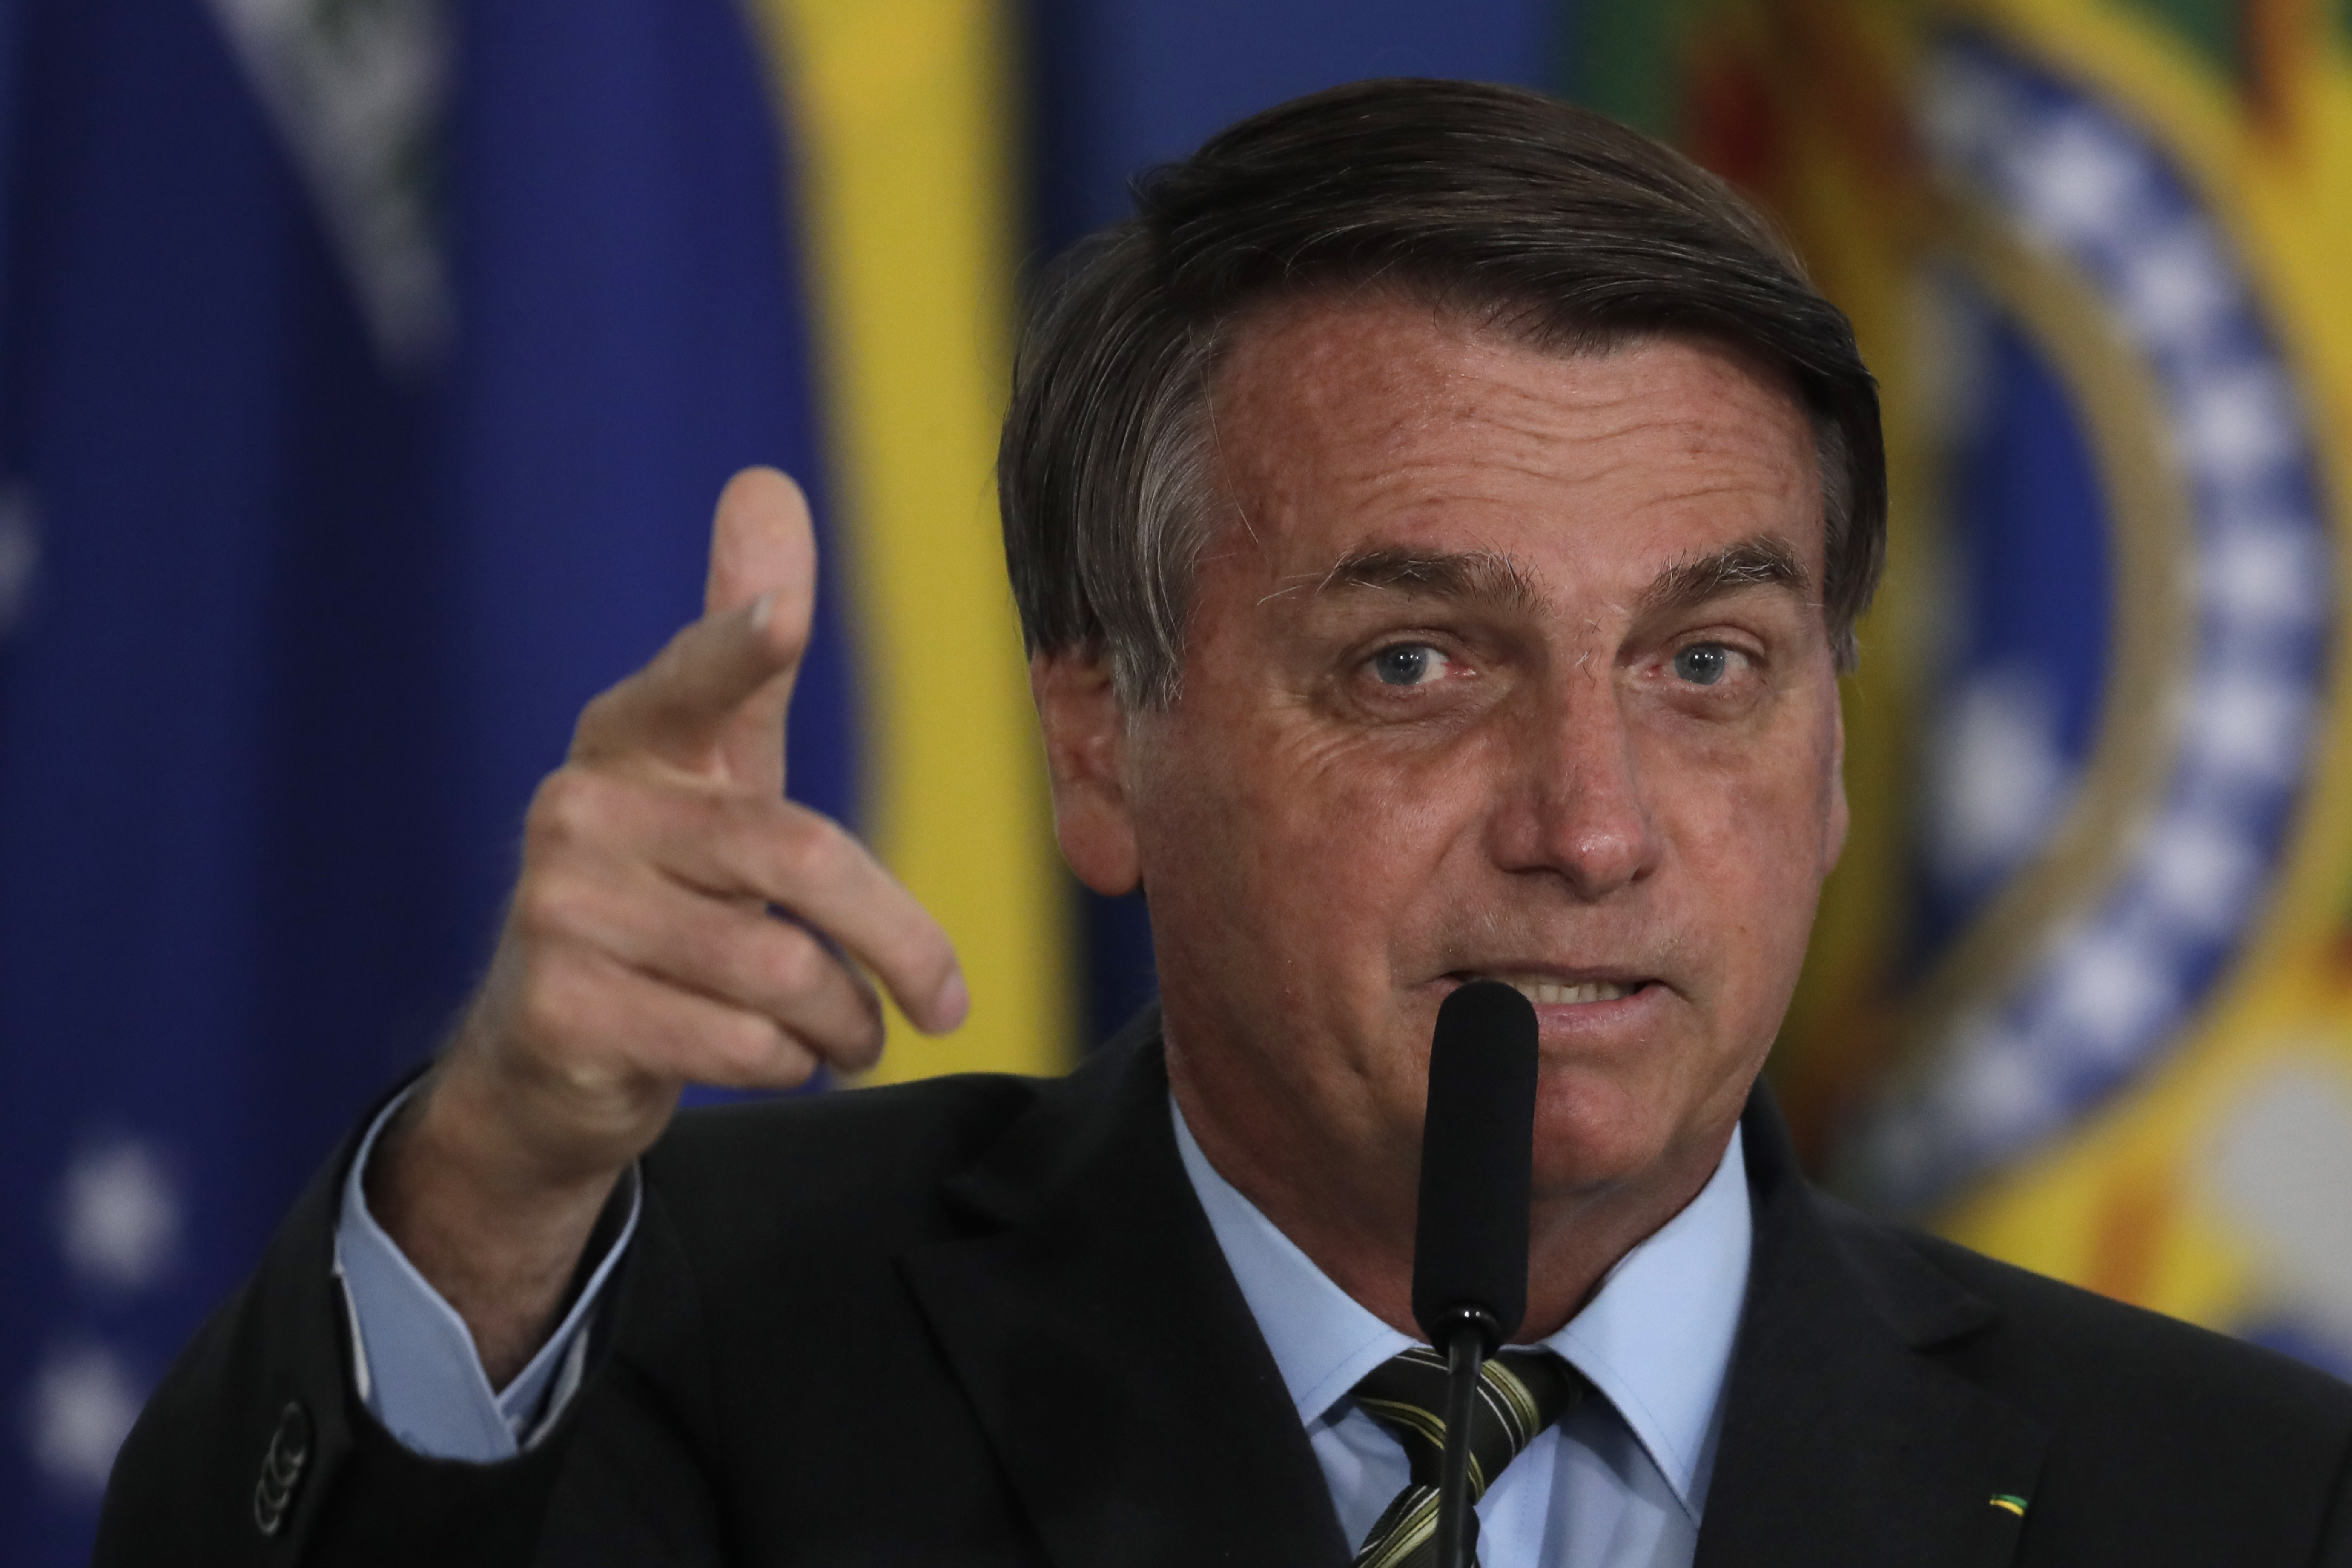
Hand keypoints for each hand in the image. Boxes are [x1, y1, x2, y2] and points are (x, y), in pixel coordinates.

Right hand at [374, 469, 966, 1378]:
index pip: (693, 684)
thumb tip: (765, 484)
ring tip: (846, 1034)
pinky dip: (788, 1064)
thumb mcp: (709, 775)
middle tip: (944, 1001)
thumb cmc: (664, 896)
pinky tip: (775, 1059)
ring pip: (781, 972)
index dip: (738, 646)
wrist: (545, 1060)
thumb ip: (745, 658)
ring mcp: (559, 914)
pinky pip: (740, 1044)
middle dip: (899, 944)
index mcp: (628, 741)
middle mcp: (580, 812)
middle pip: (800, 861)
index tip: (782, 616)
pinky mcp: (564, 1015)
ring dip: (843, 1023)